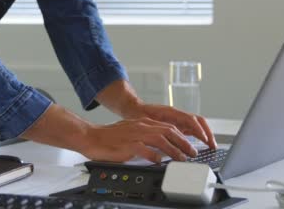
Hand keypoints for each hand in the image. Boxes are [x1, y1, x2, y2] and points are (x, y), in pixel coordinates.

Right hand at [80, 118, 198, 162]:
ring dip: (174, 149)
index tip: (189, 145)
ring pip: (160, 139)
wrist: (91, 136)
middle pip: (168, 131)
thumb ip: (145, 136)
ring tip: (182, 158)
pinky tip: (159, 162)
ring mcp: (135, 134)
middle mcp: (141, 126)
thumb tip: (159, 147)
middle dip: (183, 142)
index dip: (182, 136)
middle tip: (192, 152)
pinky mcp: (127, 144)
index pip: (168, 127)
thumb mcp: (131, 131)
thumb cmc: (109, 137)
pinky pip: (145, 149)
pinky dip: (154, 155)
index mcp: (143, 123)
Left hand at [134, 104, 217, 149]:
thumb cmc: (140, 115)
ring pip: (197, 125)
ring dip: (205, 135)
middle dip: (207, 132)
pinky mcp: (177, 124)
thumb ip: (158, 130)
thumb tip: (169, 140)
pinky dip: (199, 136)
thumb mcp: (147, 123)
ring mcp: (178, 119)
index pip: (191, 120)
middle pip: (199, 121)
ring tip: (211, 146)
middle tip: (213, 145)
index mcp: (172, 112)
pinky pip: (191, 129)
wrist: (134, 110)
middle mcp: (178, 114)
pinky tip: (201, 144)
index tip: (205, 140)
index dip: (200, 130)